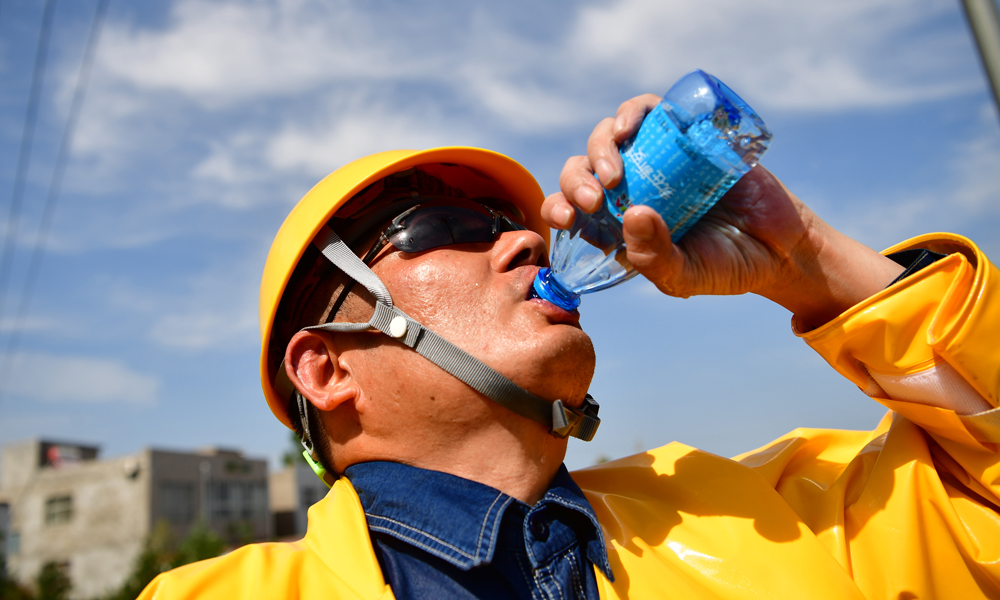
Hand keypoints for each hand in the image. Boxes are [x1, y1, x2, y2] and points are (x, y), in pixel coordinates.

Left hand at [541, 95, 904, 328]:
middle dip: (578, 180)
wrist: (782, 244)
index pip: (572, 209)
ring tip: (616, 171)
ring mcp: (657, 159)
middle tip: (597, 200)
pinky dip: (634, 111)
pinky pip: (650, 112)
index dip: (558, 206)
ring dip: (600, 146)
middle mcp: (631, 189)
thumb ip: (656, 259)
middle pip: (583, 169)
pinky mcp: (685, 135)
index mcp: (618, 225)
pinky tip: (633, 124)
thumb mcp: (687, 277)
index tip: (566, 216)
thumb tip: (631, 214)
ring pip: (609, 136)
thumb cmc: (728, 266)